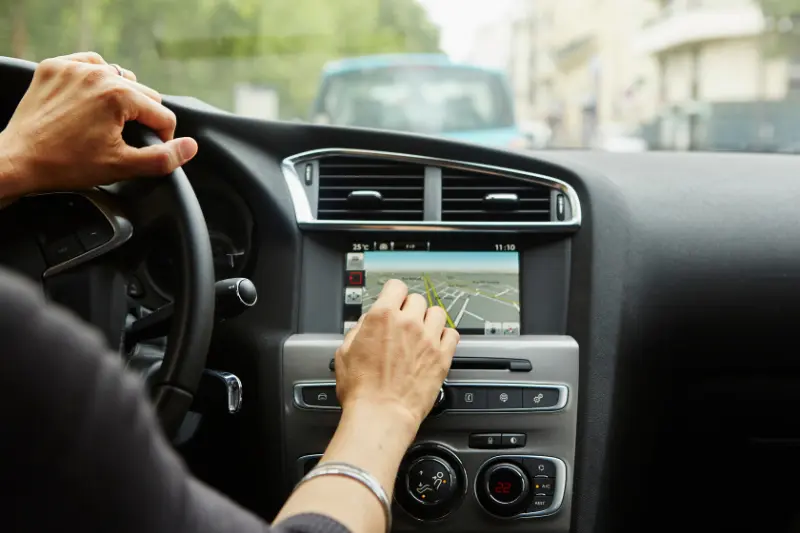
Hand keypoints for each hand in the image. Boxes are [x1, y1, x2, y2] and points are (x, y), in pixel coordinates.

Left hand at [0, 52, 197, 197]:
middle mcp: (98, 74)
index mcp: (118, 96)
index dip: (162, 137)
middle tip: (126, 140)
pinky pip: (90, 65)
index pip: (162, 114)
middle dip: (142, 117)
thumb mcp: (122, 167)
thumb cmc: (66, 165)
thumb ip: (162, 158)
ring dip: (122, 97)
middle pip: (143, 94)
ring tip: (109, 121)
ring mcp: (74, 68)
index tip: (148, 150)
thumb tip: (191, 147)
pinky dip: (96, 79)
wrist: (18, 160)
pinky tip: (92, 100)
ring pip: (119, 77)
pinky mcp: (54, 68)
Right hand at [335, 279, 459, 428]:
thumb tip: (366, 324)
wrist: (381, 414)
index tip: (394, 301)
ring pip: (438, 313)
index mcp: (382, 317)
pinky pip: (452, 334)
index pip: (396, 286)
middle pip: (417, 299)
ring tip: (422, 332)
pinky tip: (436, 344)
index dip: (393, 294)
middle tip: (404, 323)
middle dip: (410, 308)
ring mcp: (428, 339)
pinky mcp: (442, 357)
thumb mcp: (344, 352)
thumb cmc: (361, 390)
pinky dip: (445, 336)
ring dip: (429, 320)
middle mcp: (408, 323)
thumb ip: (358, 331)